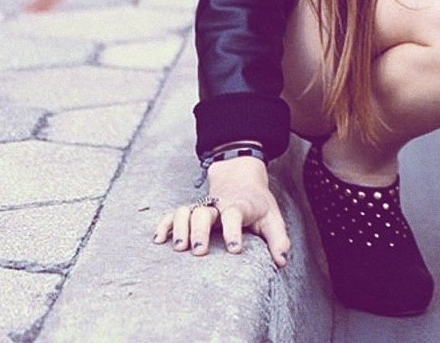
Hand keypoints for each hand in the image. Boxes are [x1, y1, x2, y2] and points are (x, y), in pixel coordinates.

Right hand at [152, 157, 290, 266]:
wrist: (241, 178)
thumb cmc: (257, 204)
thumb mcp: (272, 217)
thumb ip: (278, 238)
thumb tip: (281, 261)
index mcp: (239, 206)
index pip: (235, 215)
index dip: (234, 231)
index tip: (234, 250)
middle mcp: (217, 205)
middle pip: (204, 212)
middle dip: (200, 231)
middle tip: (199, 252)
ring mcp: (202, 207)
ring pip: (186, 211)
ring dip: (180, 227)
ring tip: (178, 248)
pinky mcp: (191, 210)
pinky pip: (173, 214)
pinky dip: (164, 224)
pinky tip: (159, 240)